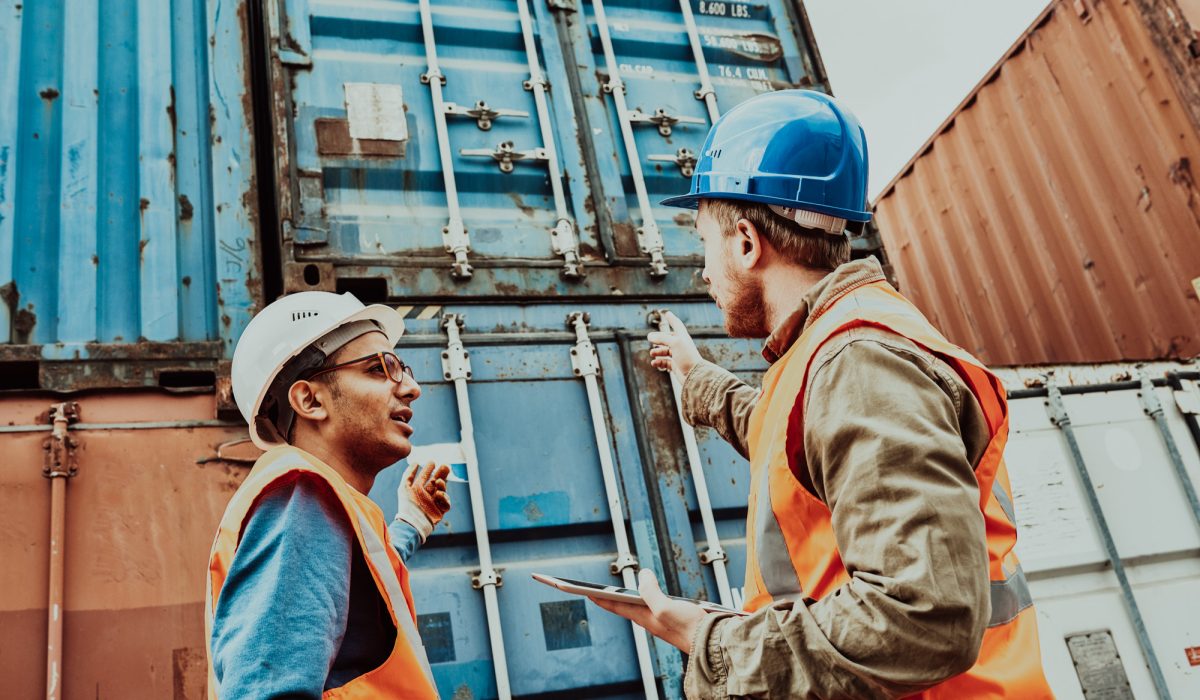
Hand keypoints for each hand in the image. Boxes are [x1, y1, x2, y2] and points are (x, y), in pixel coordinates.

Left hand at [395, 462, 451, 540]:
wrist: (412, 523)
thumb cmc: (407, 505)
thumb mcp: (404, 487)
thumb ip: (408, 474)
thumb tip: (415, 462)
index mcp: (418, 489)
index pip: (426, 477)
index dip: (429, 469)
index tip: (433, 462)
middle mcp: (427, 495)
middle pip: (437, 482)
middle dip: (441, 474)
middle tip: (446, 466)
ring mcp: (434, 503)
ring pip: (443, 491)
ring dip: (442, 485)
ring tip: (439, 482)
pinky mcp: (440, 512)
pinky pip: (446, 503)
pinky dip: (444, 498)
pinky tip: (439, 495)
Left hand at [589, 569, 707, 653]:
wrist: (712, 641)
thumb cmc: (690, 628)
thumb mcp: (665, 607)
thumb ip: (651, 591)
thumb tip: (642, 574)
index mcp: (645, 617)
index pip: (617, 606)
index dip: (601, 598)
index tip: (587, 592)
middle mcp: (651, 620)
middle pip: (626, 607)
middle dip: (612, 600)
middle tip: (599, 593)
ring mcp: (662, 620)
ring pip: (640, 607)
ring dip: (628, 600)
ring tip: (618, 594)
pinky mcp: (673, 619)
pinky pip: (654, 607)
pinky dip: (647, 599)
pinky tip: (650, 597)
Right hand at [647, 311, 702, 383]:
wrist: (695, 375)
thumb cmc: (687, 357)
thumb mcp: (674, 343)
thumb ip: (661, 338)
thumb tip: (649, 336)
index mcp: (683, 337)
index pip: (677, 325)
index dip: (672, 319)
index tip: (667, 313)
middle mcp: (681, 346)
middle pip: (667, 339)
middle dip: (659, 339)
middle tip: (650, 339)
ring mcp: (678, 356)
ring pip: (665, 351)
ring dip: (657, 352)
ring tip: (652, 354)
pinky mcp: (676, 367)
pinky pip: (664, 362)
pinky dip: (658, 362)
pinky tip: (654, 363)